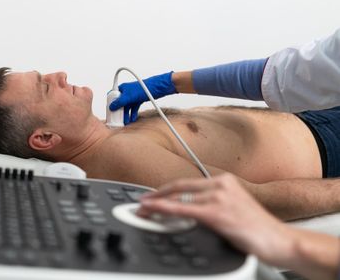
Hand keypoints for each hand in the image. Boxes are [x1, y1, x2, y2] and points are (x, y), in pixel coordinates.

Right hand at [109, 71, 175, 123]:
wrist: (157, 88)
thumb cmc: (143, 89)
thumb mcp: (129, 96)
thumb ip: (119, 102)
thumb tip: (111, 107)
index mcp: (122, 88)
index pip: (112, 96)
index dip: (110, 104)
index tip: (110, 112)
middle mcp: (126, 92)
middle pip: (119, 103)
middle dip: (119, 112)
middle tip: (117, 120)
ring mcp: (132, 96)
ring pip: (126, 107)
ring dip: (126, 114)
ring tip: (126, 122)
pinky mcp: (138, 100)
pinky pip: (133, 108)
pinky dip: (132, 113)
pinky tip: (132, 119)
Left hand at [137, 174, 292, 263]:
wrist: (280, 241)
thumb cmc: (258, 229)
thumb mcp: (232, 209)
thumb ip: (211, 205)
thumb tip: (187, 210)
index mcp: (224, 181)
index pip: (186, 184)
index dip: (166, 190)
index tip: (152, 196)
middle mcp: (220, 184)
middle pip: (179, 188)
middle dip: (157, 195)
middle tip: (141, 203)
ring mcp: (218, 197)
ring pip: (178, 198)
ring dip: (157, 204)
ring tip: (143, 210)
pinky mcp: (217, 213)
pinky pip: (183, 210)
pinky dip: (165, 209)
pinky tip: (154, 211)